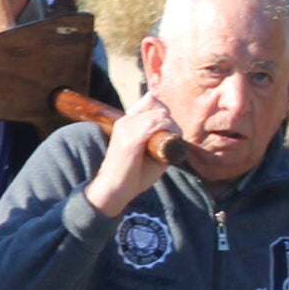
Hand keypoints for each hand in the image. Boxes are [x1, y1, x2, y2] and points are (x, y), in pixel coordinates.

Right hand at [84, 98, 182, 216]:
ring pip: (161, 115)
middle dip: (170, 123)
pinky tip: (166, 145)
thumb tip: (174, 132)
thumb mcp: (147, 152)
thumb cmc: (132, 175)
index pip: (150, 100)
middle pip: (159, 107)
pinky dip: (166, 132)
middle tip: (170, 141)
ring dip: (171, 129)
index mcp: (126, 121)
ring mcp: (127, 127)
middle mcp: (125, 120)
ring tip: (168, 146)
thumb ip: (159, 139)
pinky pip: (155, 124)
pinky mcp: (131, 138)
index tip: (166, 131)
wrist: (113, 189)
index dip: (163, 114)